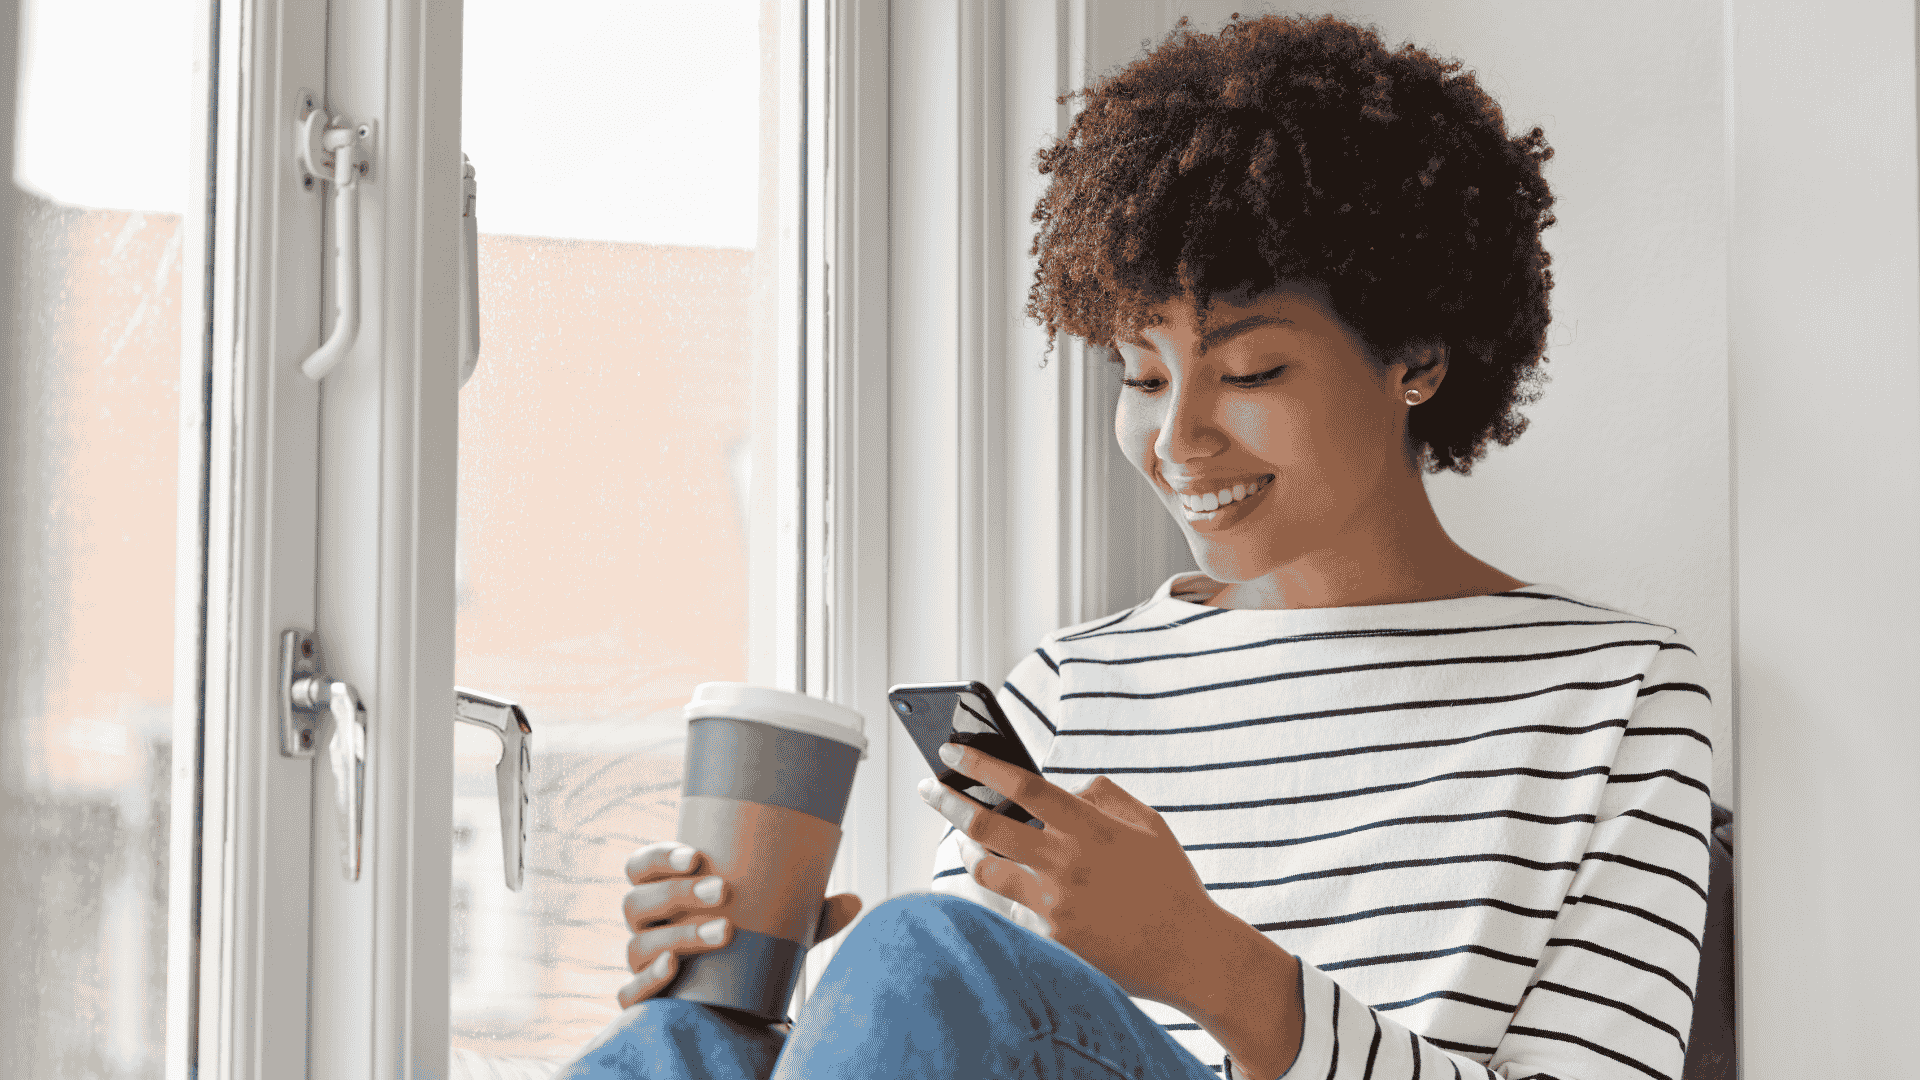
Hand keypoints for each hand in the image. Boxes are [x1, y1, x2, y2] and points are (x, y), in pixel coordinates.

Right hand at [617, 840, 863, 1008]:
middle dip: (679, 892)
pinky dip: (647, 981)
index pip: (641, 866)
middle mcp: (645, 924)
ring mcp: (641, 961)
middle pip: (638, 901)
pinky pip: (629, 993)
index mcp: (665, 891)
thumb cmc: (749, 944)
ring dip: (678, 935)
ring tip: (724, 932)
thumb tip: (855, 900)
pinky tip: (675, 968)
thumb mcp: (779, 926)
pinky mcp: (644, 999)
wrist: (734, 1000)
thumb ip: (811, 913)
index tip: (697, 855)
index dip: (660, 856)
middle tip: (724, 891)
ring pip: (638, 945)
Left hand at [916, 743, 1240, 1009]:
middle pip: (986, 826)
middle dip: (948, 801)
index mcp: (1091, 827)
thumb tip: (1063, 786)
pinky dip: (1011, 898)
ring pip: (985, 870)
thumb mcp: (1149, 824)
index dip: (980, 765)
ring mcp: (1055, 904)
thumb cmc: (1171, 884)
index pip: (1022, 786)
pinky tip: (1023, 896)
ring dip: (969, 852)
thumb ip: (1104, 796)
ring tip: (966, 844)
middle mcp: (1067, 863)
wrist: (1191, 954)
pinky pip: (1011, 910)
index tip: (951, 751)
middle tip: (928, 789)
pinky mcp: (1050, 940)